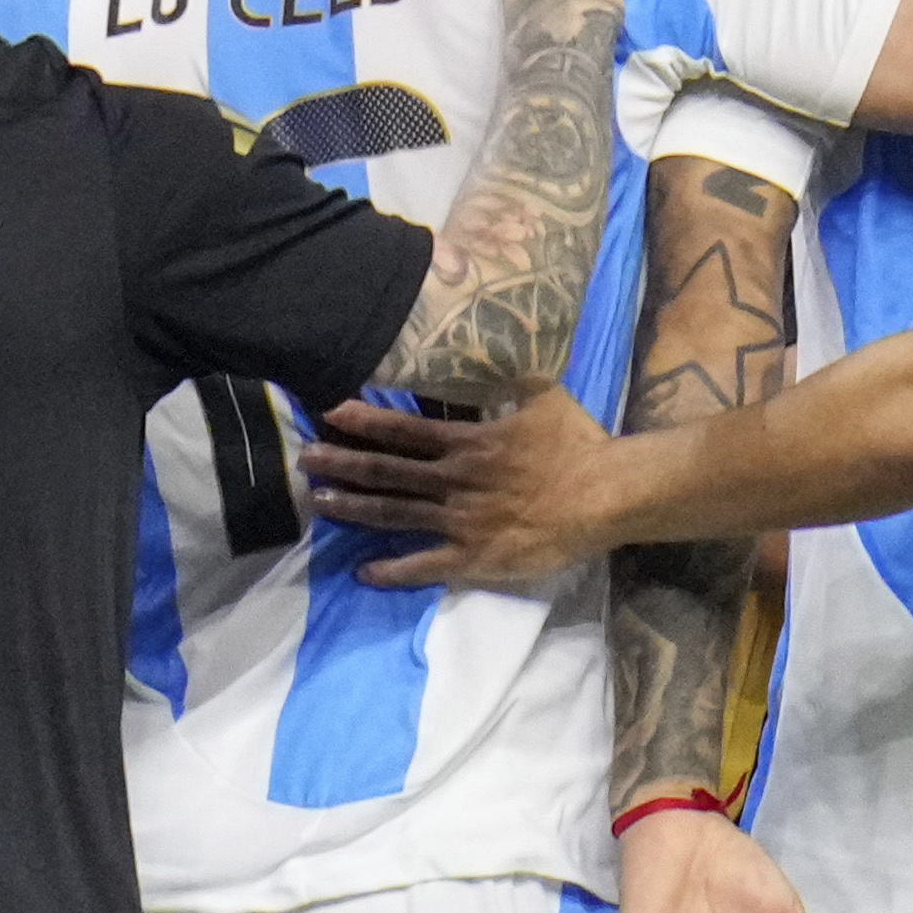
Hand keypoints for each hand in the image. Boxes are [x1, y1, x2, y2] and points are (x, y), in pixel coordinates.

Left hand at [302, 389, 654, 580]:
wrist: (606, 496)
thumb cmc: (578, 444)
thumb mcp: (543, 395)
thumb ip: (508, 375)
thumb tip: (492, 339)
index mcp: (467, 443)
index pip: (403, 431)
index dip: (362, 421)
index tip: (327, 412)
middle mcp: (455, 482)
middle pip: (387, 472)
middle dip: (343, 463)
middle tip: (305, 459)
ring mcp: (461, 523)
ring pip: (396, 515)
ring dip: (355, 509)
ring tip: (320, 503)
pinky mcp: (475, 558)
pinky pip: (425, 567)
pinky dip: (393, 571)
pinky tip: (364, 573)